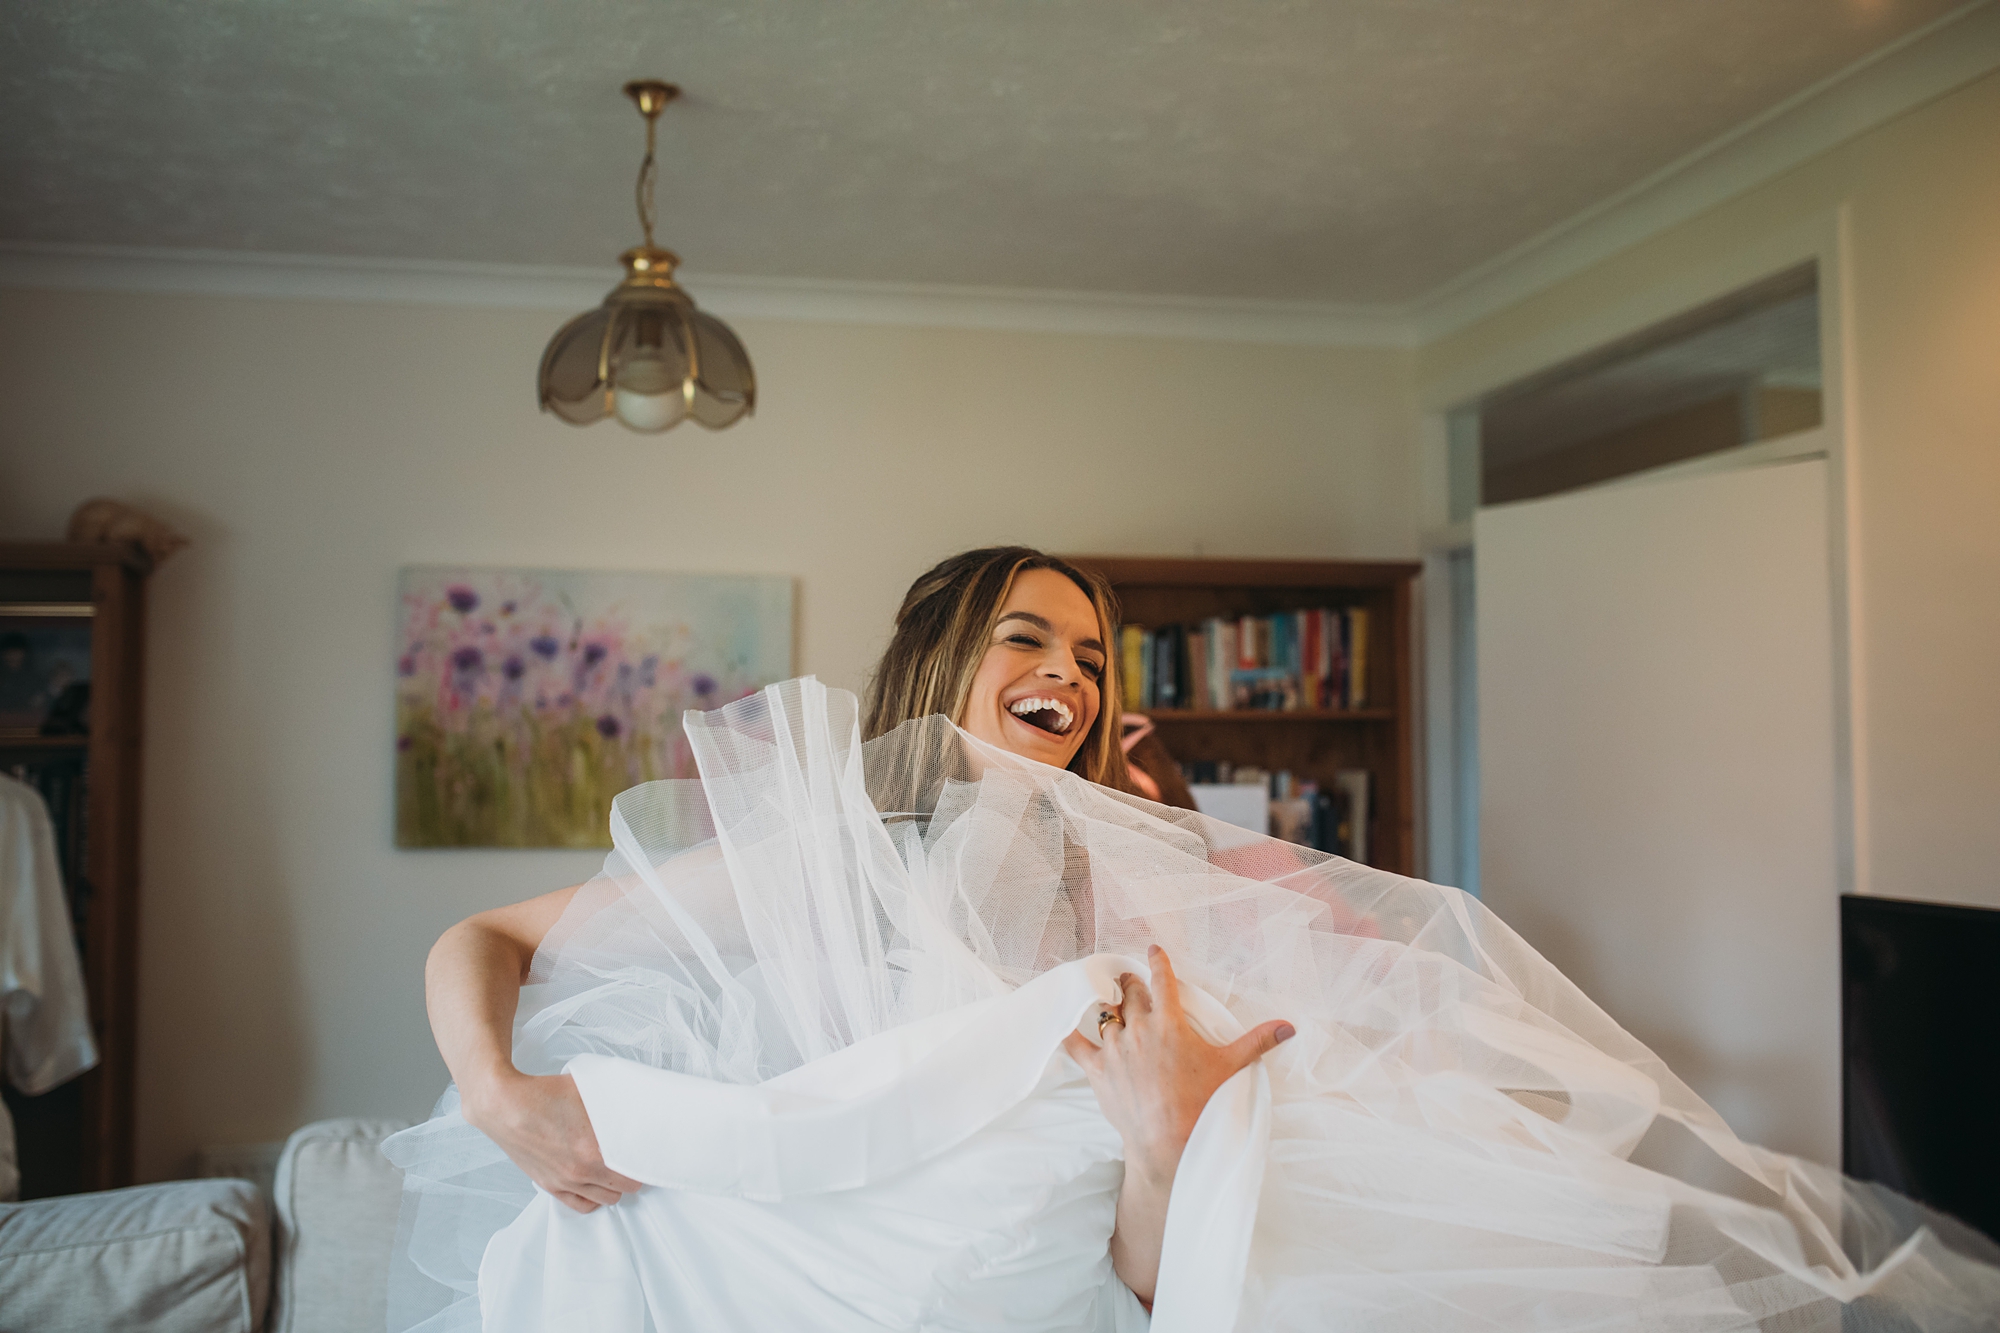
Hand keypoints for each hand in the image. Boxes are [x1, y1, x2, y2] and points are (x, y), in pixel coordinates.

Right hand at [463, 1071, 642, 1212]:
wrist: (503, 1104)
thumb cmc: (544, 1094)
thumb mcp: (588, 1091)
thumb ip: (614, 1104)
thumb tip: (636, 1104)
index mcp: (594, 1151)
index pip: (636, 1172)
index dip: (645, 1163)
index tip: (648, 1153)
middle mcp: (580, 1172)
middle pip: (624, 1188)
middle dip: (632, 1174)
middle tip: (633, 1159)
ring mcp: (563, 1182)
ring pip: (605, 1199)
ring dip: (614, 1187)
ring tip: (616, 1170)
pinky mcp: (548, 1185)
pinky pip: (580, 1205)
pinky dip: (593, 1198)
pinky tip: (597, 1184)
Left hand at [1061, 945, 1293, 1181]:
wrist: (1169, 1141)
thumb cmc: (1202, 1103)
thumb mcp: (1231, 1067)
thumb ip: (1258, 1041)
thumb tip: (1289, 1026)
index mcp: (1170, 1022)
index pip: (1162, 981)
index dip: (1158, 962)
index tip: (1152, 950)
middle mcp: (1139, 1028)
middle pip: (1130, 993)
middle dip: (1130, 983)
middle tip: (1129, 979)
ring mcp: (1116, 1048)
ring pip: (1106, 1014)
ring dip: (1109, 1006)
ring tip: (1108, 1001)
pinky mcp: (1098, 1070)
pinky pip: (1075, 1045)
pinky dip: (1067, 1033)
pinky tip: (1060, 1025)